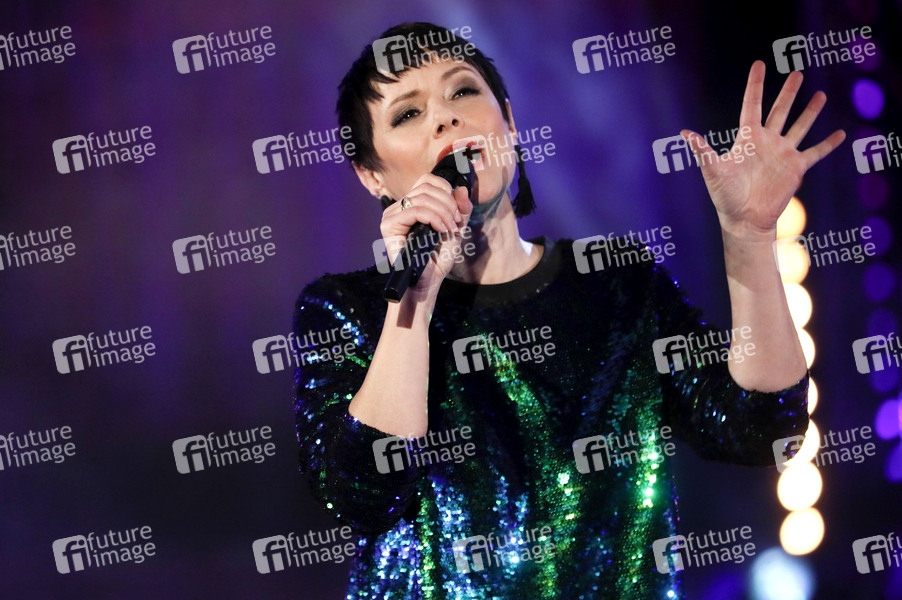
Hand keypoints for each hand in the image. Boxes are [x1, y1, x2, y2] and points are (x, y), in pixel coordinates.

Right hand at [379, 174, 471, 298]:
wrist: (426, 282)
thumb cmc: (437, 258)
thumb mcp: (455, 229)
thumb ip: (461, 209)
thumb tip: (461, 188)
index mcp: (413, 205)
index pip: (427, 180)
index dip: (446, 189)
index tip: (457, 211)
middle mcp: (400, 207)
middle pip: (426, 187)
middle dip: (448, 203)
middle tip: (455, 223)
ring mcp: (392, 215)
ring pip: (422, 197)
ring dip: (443, 212)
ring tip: (449, 229)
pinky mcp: (388, 225)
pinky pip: (415, 210)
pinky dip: (433, 218)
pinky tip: (441, 230)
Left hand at [681, 60, 845, 241]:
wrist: (744, 219)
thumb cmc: (725, 195)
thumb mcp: (713, 171)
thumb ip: (702, 150)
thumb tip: (684, 133)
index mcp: (747, 138)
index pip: (752, 105)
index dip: (755, 85)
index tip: (759, 64)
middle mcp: (766, 142)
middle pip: (780, 111)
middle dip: (788, 92)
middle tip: (797, 72)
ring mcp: (782, 154)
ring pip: (799, 126)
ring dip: (810, 112)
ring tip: (820, 95)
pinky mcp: (795, 168)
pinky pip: (815, 153)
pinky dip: (827, 144)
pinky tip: (840, 134)